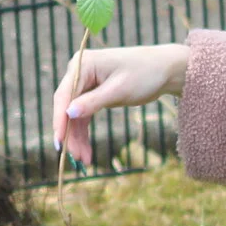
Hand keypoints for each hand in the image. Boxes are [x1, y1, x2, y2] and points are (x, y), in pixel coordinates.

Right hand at [50, 42, 188, 164]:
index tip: (60, 142)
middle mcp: (79, 72)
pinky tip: (87, 151)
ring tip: (85, 161)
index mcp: (82, 64)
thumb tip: (69, 113)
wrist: (165, 70)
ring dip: (78, 138)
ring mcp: (85, 83)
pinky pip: (83, 116)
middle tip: (76, 158)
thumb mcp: (119, 90)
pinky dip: (84, 133)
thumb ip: (93, 102)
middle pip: (66, 108)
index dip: (60, 120)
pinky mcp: (93, 94)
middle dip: (71, 134)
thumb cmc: (144, 74)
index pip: (64, 95)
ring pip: (74, 116)